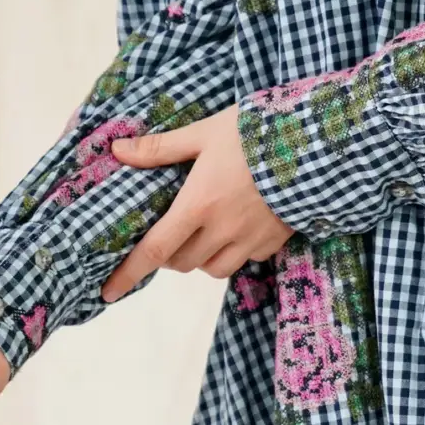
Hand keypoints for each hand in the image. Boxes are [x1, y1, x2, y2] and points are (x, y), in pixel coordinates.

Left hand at [101, 104, 291, 302]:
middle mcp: (221, 230)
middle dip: (170, 253)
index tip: (108, 291)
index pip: (155, 249)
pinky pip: (244, 261)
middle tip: (172, 229)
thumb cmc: (254, 133)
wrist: (316, 144)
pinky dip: (233, 252)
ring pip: (212, 269)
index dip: (129, 273)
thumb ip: (160, 148)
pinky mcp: (273, 243)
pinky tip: (239, 227)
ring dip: (200, 258)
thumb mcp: (204, 133)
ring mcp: (249, 240)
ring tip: (205, 231)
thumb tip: (118, 151)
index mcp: (198, 204)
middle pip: (181, 262)